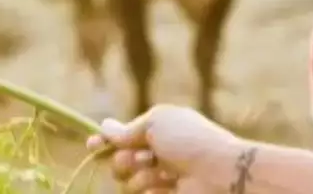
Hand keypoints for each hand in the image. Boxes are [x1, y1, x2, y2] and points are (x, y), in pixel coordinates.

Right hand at [85, 104, 242, 192]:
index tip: (91, 146)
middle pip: (119, 160)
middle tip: (143, 158)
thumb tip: (104, 126)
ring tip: (159, 174)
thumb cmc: (189, 141)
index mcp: (156, 129)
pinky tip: (167, 187)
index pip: (121, 135)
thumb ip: (127, 130)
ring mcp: (161, 176)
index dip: (103, 141)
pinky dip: (151, 190)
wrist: (221, 172)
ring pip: (128, 181)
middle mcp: (157, 152)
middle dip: (124, 160)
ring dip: (139, 176)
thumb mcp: (155, 125)